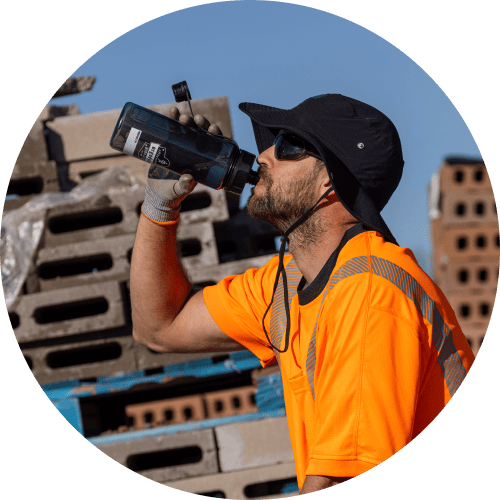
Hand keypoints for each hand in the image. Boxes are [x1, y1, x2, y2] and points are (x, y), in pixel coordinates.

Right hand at [141, 106, 222, 223]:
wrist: (157, 193)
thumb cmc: (172, 193)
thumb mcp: (180, 190)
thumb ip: (185, 186)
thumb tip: (189, 179)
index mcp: (203, 162)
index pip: (214, 145)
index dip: (215, 135)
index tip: (212, 128)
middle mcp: (195, 152)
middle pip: (201, 133)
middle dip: (200, 124)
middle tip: (195, 120)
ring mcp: (182, 147)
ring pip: (188, 129)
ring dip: (186, 120)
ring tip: (180, 116)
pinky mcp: (170, 144)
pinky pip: (173, 129)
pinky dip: (172, 120)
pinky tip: (172, 112)